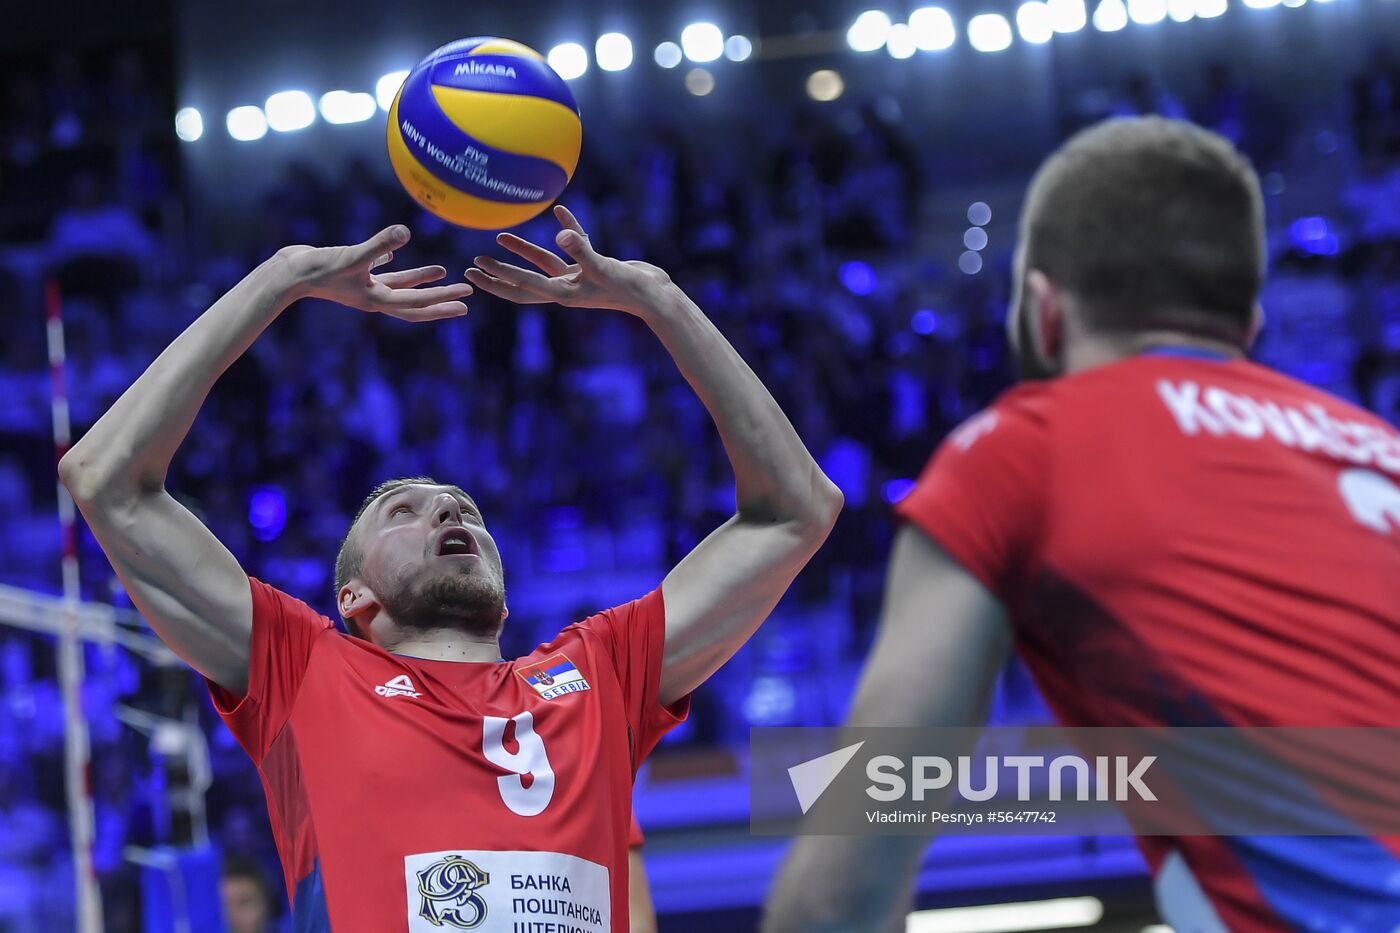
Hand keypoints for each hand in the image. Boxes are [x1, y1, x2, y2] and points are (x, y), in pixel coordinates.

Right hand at [277, 225, 472, 320]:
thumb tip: (406, 232)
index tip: (466, 299)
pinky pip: (379, 270)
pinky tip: (397, 252)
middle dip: (441, 300)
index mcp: (377, 299)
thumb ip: (379, 244)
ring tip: (443, 272)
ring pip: (400, 284)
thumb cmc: (318, 268)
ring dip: (422, 280)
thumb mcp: (353, 255)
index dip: (442, 299)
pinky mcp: (353, 273)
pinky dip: (392, 263)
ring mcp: (363, 285)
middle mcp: (374, 296)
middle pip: (415, 302)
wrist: (287, 272)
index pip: (417, 302)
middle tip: (467, 297)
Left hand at [466, 206, 670, 315]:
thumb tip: (560, 232)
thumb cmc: (631, 288)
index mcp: (564, 293)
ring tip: (500, 238)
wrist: (657, 296)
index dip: (497, 279)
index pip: (523, 286)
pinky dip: (567, 229)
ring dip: (523, 251)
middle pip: (524, 282)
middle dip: (499, 274)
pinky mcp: (593, 265)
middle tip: (473, 266)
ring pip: (544, 262)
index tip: (474, 272)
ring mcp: (579, 277)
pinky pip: (575, 245)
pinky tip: (558, 211)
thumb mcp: (605, 268)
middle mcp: (567, 287)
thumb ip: (582, 250)